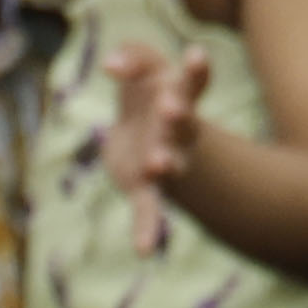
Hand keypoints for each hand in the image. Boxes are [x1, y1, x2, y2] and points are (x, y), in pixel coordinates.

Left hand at [99, 45, 209, 255]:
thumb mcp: (141, 67)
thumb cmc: (145, 94)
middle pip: (184, 123)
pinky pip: (149, 210)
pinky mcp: (146, 188)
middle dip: (178, 116)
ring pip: (169, 164)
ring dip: (164, 164)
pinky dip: (146, 229)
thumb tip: (111, 66)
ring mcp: (165, 160)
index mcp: (179, 96)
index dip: (196, 70)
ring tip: (157, 164)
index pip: (192, 82)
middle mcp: (177, 131)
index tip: (196, 55)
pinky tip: (143, 251)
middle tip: (171, 107)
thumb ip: (132, 56)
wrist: (136, 137)